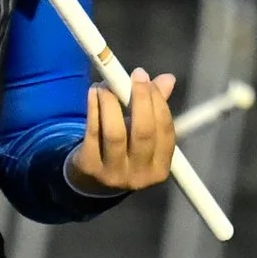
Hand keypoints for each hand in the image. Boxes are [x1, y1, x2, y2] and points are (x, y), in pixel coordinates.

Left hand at [67, 68, 177, 194]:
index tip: (148, 80)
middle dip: (141, 99)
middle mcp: (139, 175)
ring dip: (111, 102)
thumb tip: (167, 79)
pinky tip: (94, 92)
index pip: (165, 132)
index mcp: (159, 168)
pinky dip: (94, 108)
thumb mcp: (143, 137)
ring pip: (115, 133)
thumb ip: (155, 107)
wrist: (91, 183)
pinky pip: (93, 133)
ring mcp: (113, 174)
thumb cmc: (124, 152)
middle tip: (136, 75)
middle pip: (143, 132)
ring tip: (106, 84)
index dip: (159, 103)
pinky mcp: (89, 167)